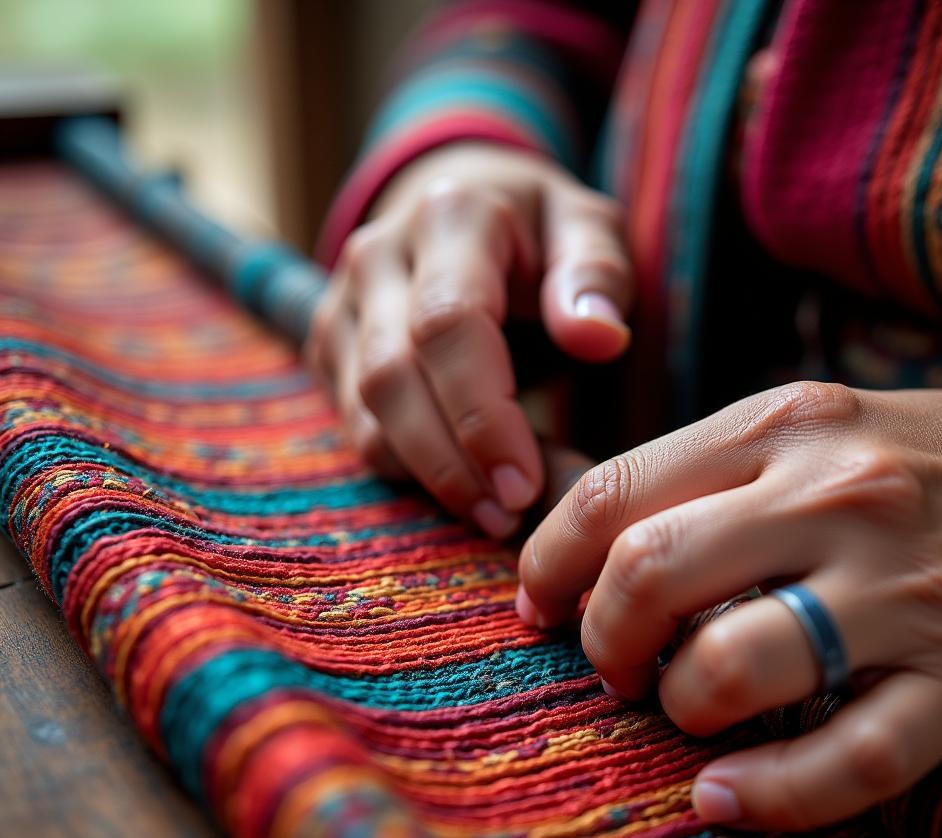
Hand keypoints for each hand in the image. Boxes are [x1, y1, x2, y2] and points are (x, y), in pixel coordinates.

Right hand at [307, 143, 632, 537]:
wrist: (461, 208)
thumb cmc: (540, 234)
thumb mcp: (589, 232)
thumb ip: (598, 275)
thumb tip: (600, 336)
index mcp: (451, 216)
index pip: (448, 325)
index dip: (482, 414)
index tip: (525, 482)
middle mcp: (379, 255)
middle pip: (392, 377)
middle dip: (450, 461)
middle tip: (510, 514)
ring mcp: (343, 304)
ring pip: (365, 412)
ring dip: (428, 476)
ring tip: (494, 513)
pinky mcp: (331, 349)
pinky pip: (356, 426)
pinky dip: (407, 469)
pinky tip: (462, 488)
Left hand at [516, 381, 941, 829]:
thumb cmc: (899, 464)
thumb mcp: (799, 430)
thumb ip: (698, 474)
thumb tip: (575, 549)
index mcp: (779, 427)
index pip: (613, 495)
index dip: (549, 561)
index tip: (540, 603)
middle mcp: (836, 497)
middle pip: (651, 573)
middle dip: (602, 639)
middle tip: (613, 663)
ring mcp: (902, 591)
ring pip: (732, 666)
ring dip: (677, 704)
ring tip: (683, 707)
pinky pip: (849, 759)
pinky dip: (771, 794)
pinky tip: (723, 796)